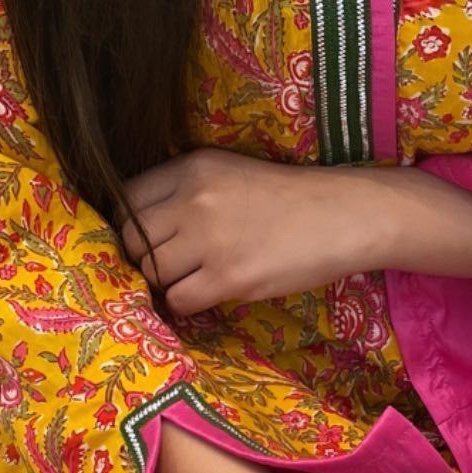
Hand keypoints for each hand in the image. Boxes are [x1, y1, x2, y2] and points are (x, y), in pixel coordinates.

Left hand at [118, 147, 384, 313]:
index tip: (146, 242)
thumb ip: (186, 192)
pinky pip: (179, 300)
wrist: (345, 216)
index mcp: (191, 167)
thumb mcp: (230, 174)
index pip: (126, 200)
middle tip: (169, 268)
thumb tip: (142, 230)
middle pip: (133, 241)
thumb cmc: (290, 199)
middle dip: (144, 259)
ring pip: (152, 273)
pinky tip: (207, 296)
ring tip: (192, 281)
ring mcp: (210, 239)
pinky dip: (185, 305)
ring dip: (166, 284)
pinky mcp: (229, 276)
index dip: (129, 228)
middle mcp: (193, 199)